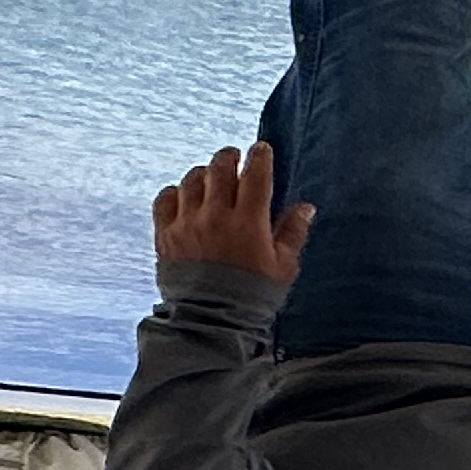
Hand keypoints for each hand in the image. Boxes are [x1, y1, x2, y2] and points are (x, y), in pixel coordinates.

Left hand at [153, 142, 314, 286]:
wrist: (212, 321)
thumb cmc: (254, 295)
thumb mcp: (284, 266)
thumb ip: (293, 232)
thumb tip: (305, 206)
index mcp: (248, 222)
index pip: (255, 176)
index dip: (260, 157)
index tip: (262, 149)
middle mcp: (215, 216)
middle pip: (219, 169)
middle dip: (229, 157)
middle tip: (235, 157)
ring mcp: (187, 223)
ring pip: (192, 180)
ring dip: (204, 172)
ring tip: (210, 176)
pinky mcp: (165, 234)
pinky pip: (165, 199)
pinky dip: (175, 191)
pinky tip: (185, 196)